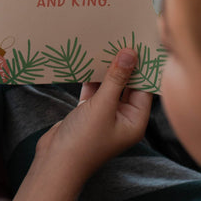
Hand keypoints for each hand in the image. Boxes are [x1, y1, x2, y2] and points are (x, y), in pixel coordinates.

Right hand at [35, 48, 152, 182]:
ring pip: (109, 87)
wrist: (56, 162)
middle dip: (124, 65)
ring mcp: (104, 115)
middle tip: (122, 38)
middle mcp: (122, 118)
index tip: (140, 43)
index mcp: (135, 121)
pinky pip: (93, 91)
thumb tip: (130, 54)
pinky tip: (87, 60)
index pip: (144, 89)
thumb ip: (116, 79)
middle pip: (127, 86)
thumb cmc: (84, 140)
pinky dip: (91, 78)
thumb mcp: (102, 106)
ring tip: (105, 45)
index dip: (143, 67)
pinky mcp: (87, 112)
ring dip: (106, 70)